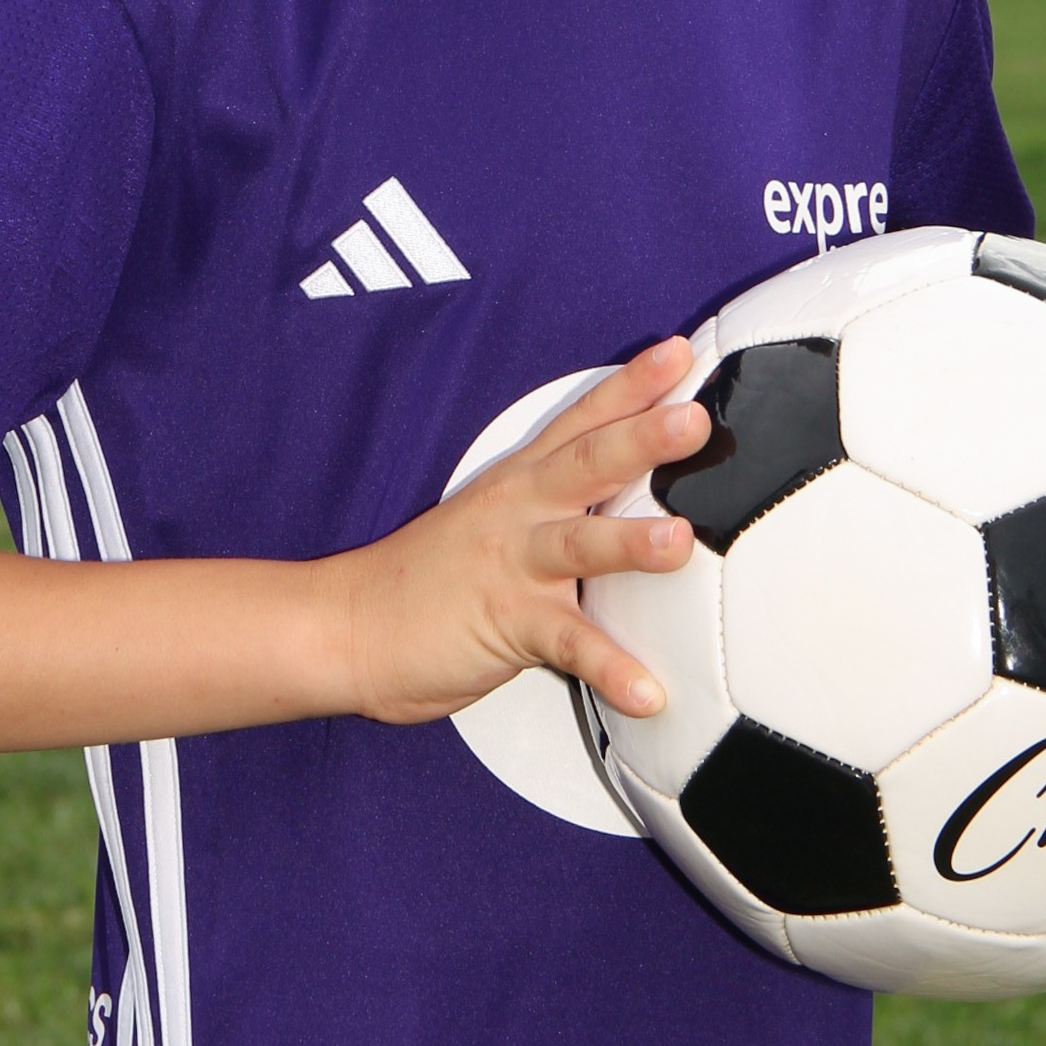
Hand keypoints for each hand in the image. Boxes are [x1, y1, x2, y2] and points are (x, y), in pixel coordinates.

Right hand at [329, 338, 703, 727]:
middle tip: (695, 418)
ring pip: (578, 545)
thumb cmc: (430, 577)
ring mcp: (513, 567)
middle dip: (641, 438)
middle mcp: (521, 513)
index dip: (631, 385)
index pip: (582, 421)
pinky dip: (610, 669)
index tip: (678, 354)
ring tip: (678, 543)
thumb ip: (558, 505)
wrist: (350, 625)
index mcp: (522, 482)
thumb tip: (634, 503)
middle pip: (587, 463)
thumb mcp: (496, 519)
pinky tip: (648, 691)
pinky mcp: (506, 624)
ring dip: (630, 542)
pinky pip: (567, 647)